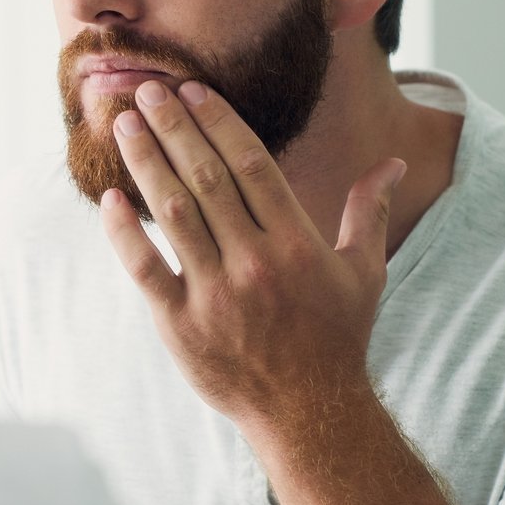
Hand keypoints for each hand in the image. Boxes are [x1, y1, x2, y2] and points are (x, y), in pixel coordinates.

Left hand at [104, 79, 404, 431]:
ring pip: (173, 213)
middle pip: (206, 177)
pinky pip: (145, 268)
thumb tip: (393, 163)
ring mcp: (215, 294)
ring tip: (123, 126)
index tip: (192, 90)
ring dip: (146, 163)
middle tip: (145, 90)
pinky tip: (111, 198)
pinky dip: (125, 233)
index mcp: (296, 242)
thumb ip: (369, 211)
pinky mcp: (181, 325)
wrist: (309, 414)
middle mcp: (254, 262)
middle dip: (173, 128)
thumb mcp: (365, 272)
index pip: (251, 164)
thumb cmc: (337, 338)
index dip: (218, 122)